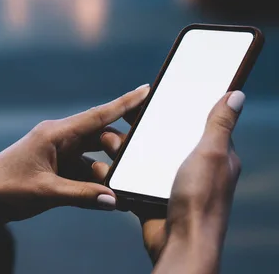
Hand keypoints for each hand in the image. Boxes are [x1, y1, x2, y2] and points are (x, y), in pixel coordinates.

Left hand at [0, 84, 149, 222]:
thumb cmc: (7, 188)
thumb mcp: (46, 192)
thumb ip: (82, 195)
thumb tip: (115, 200)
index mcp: (55, 134)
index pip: (97, 116)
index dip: (124, 104)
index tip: (145, 90)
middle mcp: (58, 138)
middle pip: (99, 136)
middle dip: (117, 148)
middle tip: (131, 162)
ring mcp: (57, 152)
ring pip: (93, 155)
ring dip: (105, 169)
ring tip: (115, 186)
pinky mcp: (55, 167)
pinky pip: (83, 170)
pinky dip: (94, 182)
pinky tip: (104, 197)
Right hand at [99, 91, 244, 269]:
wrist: (180, 243)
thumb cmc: (201, 200)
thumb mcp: (212, 154)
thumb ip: (220, 124)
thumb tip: (237, 95)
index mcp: (212, 156)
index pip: (194, 123)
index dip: (174, 109)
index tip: (152, 96)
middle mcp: (191, 168)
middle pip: (160, 139)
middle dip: (138, 129)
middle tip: (121, 118)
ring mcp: (169, 183)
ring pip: (141, 158)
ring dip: (122, 149)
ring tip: (106, 141)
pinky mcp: (150, 197)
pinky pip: (129, 179)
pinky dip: (115, 172)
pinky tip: (102, 164)